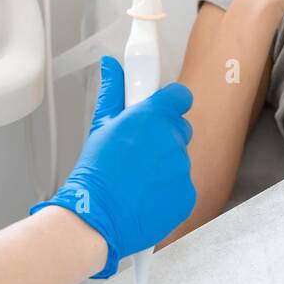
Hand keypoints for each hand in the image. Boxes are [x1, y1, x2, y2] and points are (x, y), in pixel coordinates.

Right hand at [30, 56, 195, 277]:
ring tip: (136, 176)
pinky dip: (168, 188)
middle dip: (163, 136)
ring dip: (164, 164)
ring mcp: (182, 168)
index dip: (169, 102)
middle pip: (179, 128)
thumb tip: (111, 66)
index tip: (159, 108)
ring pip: (180, 158)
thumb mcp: (101, 125)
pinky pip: (183, 184)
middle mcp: (172, 140)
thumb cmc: (95, 173)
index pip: (180, 96)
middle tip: (138, 150)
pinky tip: (145, 193)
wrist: (97, 217)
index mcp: (152, 117)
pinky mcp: (187, 193)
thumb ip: (113, 91)